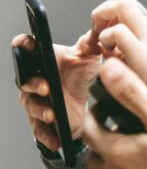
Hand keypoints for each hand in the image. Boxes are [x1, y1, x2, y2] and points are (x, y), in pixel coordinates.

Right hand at [12, 31, 101, 150]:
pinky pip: (39, 129)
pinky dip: (46, 135)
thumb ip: (91, 43)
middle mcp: (37, 79)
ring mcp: (38, 100)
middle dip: (34, 84)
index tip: (29, 44)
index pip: (27, 49)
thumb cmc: (83, 75)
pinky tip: (55, 138)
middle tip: (47, 88)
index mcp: (45, 61)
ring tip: (52, 114)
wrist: (87, 102)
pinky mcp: (42, 121)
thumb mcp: (90, 56)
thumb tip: (95, 34)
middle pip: (25, 80)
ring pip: (31, 105)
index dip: (24, 44)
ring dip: (40, 110)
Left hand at [83, 58, 146, 168]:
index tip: (102, 101)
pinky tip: (143, 155)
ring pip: (106, 166)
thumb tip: (108, 68)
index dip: (93, 111)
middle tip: (112, 119)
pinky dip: (126, 163)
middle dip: (100, 133)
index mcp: (115, 151)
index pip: (88, 128)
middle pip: (93, 151)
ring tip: (128, 137)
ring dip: (112, 151)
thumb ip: (132, 92)